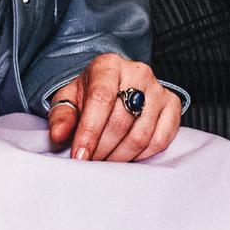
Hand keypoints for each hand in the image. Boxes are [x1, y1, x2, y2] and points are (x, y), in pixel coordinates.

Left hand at [47, 54, 181, 162]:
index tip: (80, 157)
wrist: (114, 90)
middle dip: (102, 149)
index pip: (101, 100)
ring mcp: (158, 89)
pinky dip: (142, 156)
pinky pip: (160, 140)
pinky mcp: (172, 106)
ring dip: (120, 157)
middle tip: (90, 164)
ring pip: (141, 134)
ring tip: (105, 162)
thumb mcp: (68, 102)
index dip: (89, 133)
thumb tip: (58, 136)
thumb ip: (61, 118)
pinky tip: (126, 157)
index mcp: (108, 66)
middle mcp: (137, 72)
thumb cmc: (88, 98)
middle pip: (121, 121)